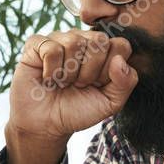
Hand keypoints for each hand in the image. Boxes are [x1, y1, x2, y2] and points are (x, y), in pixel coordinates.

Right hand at [7, 30, 137, 145]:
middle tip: (78, 84)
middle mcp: (83, 40)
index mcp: (104, 51)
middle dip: (90, 71)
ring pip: (74, 42)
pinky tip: (48, 78)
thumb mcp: (110, 102)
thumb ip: (126, 82)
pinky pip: (51, 49)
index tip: (98, 84)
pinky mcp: (37, 43)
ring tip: (62, 82)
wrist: (46, 124)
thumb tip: (119, 60)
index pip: (121, 45)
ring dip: (69, 73)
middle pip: (99, 41)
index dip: (110, 69)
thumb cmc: (77, 110)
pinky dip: (51, 71)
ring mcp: (60, 38)